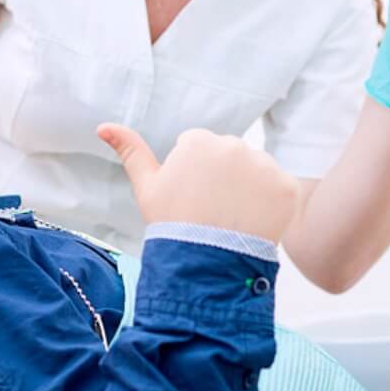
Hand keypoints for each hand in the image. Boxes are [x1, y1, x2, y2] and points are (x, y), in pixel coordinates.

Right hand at [97, 124, 298, 243]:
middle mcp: (233, 145)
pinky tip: (254, 221)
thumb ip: (129, 150)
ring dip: (249, 188)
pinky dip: (272, 204)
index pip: (201, 148)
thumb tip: (103, 126)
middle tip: (212, 209)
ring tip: (233, 217)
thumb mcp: (146, 186)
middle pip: (230, 155)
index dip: (195, 174)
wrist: (206, 264)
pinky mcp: (286, 187)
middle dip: (224, 177)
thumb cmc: (172, 223)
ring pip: (256, 170)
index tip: (192, 197)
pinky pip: (281, 188)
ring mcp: (263, 165)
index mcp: (199, 140)